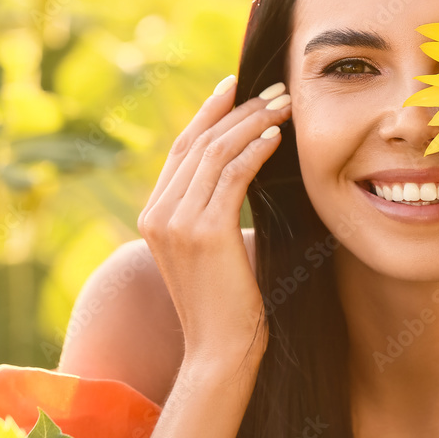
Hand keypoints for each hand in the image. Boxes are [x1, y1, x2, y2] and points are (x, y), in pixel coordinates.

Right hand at [136, 76, 290, 368]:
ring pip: (215, 153)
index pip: (182, 149)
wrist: (220, 350)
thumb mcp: (210, 248)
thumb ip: (212, 210)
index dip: (209, 113)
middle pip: (198, 143)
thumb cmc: (227, 303)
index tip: (236, 87)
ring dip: (253, 123)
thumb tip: (243, 168)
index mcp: (154, 215)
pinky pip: (232, 175)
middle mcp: (157, 214)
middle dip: (238, 110)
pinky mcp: (202, 232)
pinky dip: (255, 151)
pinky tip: (276, 138)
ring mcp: (175, 222)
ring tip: (284, 107)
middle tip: (274, 90)